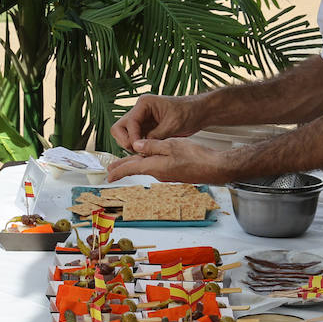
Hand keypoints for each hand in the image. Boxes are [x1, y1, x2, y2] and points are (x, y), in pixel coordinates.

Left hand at [106, 138, 239, 183]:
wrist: (215, 167)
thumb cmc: (196, 156)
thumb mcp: (171, 145)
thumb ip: (152, 145)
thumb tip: (136, 146)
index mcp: (155, 166)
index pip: (131, 168)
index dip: (118, 170)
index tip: (108, 176)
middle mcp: (159, 173)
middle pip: (137, 169)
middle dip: (123, 168)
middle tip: (111, 171)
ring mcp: (167, 174)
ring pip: (147, 167)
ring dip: (135, 164)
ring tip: (125, 163)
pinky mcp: (174, 173)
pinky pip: (157, 167)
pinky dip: (148, 163)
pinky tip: (148, 159)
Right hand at [109, 93, 202, 152]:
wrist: (198, 112)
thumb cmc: (188, 112)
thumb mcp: (172, 125)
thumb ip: (155, 136)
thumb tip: (142, 148)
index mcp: (144, 103)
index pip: (129, 122)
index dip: (132, 138)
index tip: (139, 148)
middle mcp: (140, 110)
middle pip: (119, 128)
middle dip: (125, 141)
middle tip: (138, 151)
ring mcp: (142, 120)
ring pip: (124, 134)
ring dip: (131, 145)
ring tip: (144, 152)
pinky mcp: (146, 128)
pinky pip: (135, 139)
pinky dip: (138, 146)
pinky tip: (147, 152)